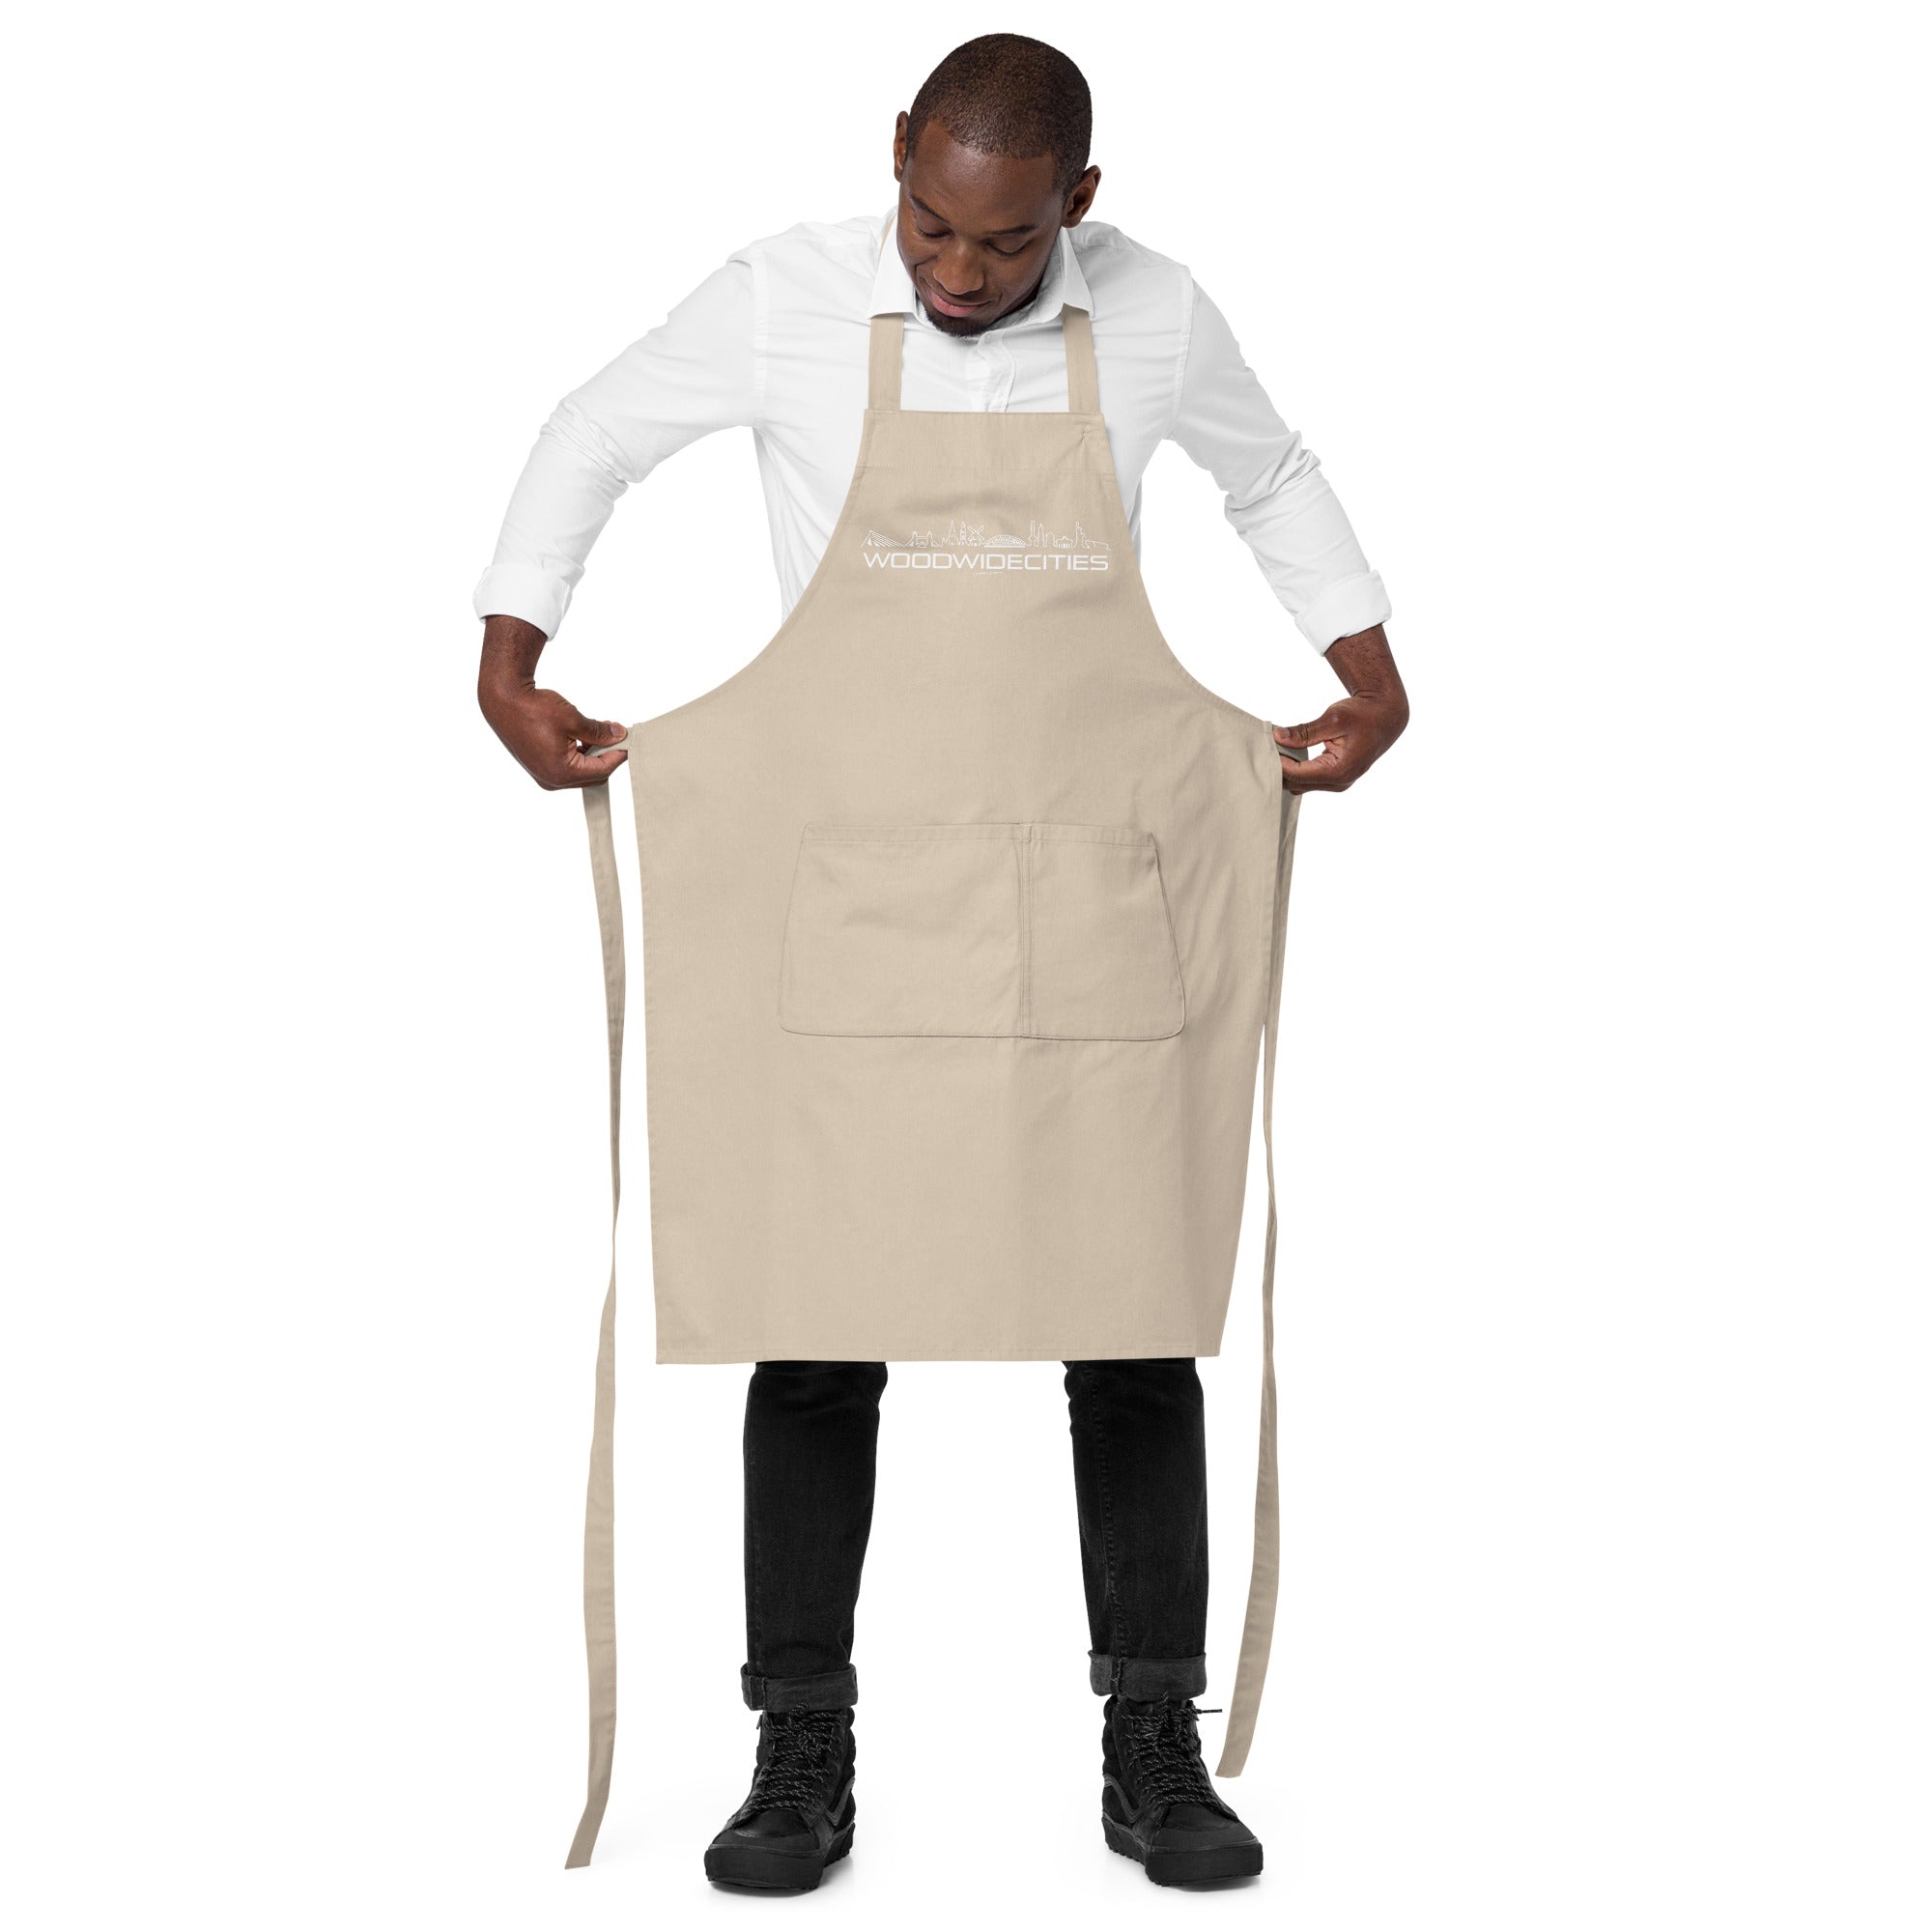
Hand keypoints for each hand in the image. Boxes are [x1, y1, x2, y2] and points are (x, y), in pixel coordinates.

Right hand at [477, 614, 627, 789]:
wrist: (503, 701)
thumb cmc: (533, 709)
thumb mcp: (573, 719)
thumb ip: (599, 731)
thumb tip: (619, 735)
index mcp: (561, 772)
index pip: (602, 769)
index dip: (618, 754)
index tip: (628, 741)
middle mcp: (551, 780)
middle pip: (593, 775)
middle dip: (606, 756)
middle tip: (616, 736)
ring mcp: (544, 776)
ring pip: (580, 772)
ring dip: (593, 755)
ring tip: (600, 732)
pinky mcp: (539, 768)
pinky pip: (567, 767)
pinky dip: (579, 754)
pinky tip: (584, 737)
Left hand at [1273, 623, 1408, 792]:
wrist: (1385, 716)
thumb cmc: (1362, 715)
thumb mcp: (1333, 719)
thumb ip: (1304, 732)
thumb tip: (1277, 737)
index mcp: (1339, 771)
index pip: (1297, 774)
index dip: (1278, 762)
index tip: (1265, 746)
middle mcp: (1339, 783)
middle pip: (1296, 783)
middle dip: (1280, 767)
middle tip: (1268, 746)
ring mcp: (1338, 784)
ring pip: (1300, 784)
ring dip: (1287, 770)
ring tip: (1278, 749)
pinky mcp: (1335, 779)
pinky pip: (1308, 780)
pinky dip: (1296, 769)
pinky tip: (1289, 754)